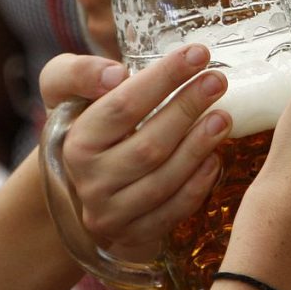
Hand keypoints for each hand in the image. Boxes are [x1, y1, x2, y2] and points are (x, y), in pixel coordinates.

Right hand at [42, 45, 231, 249]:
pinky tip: (216, 159)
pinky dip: (197, 185)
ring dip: (198, 147)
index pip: (122, 107)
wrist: (81, 181)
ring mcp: (112, 213)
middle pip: (148, 146)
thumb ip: (79, 73)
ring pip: (163, 181)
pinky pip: (172, 212)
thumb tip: (115, 75)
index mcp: (75, 141)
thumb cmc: (87, 123)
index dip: (163, 78)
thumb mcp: (65, 92)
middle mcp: (89, 181)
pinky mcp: (135, 235)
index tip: (197, 54)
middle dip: (187, 110)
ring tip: (224, 116)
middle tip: (218, 80)